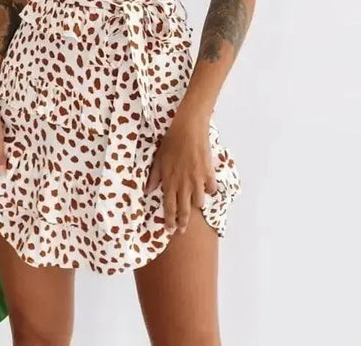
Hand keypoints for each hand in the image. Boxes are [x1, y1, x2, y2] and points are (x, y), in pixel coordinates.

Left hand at [144, 109, 216, 234]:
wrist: (188, 129)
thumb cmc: (170, 142)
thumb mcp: (158, 159)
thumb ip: (154, 177)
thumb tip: (148, 190)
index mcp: (169, 182)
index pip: (169, 207)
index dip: (170, 220)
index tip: (170, 230)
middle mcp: (184, 185)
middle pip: (184, 210)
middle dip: (183, 222)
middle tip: (182, 231)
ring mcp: (197, 180)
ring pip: (199, 202)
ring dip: (196, 205)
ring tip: (194, 205)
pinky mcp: (208, 173)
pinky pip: (211, 188)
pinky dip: (209, 190)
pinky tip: (207, 188)